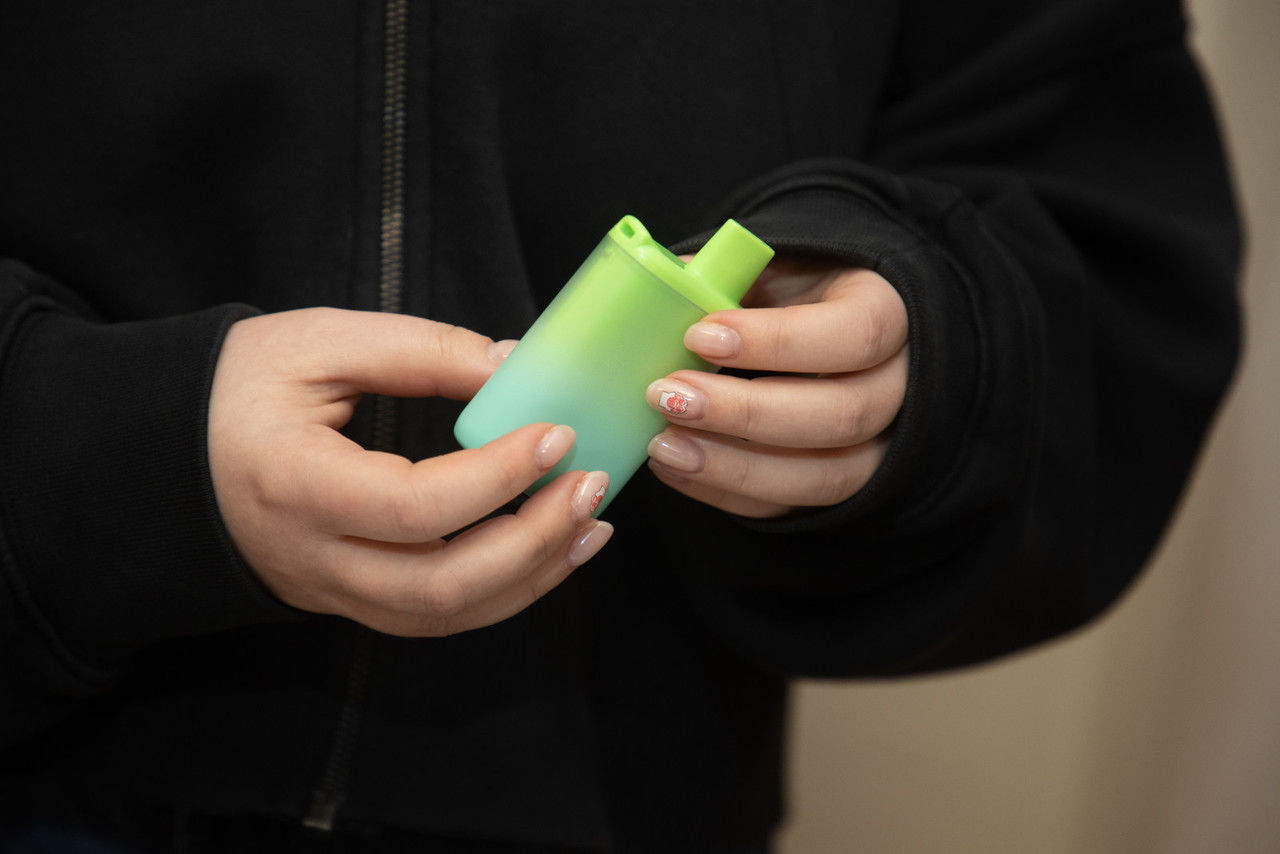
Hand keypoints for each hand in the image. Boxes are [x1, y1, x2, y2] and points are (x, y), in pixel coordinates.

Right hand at [208, 308, 612, 636]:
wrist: (170, 454)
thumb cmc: (237, 389)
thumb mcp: (317, 342)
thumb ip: (419, 350)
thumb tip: (517, 366)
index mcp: (293, 484)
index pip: (414, 506)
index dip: (497, 477)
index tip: (556, 433)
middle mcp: (313, 558)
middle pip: (442, 586)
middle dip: (534, 542)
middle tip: (590, 484)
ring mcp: (331, 592)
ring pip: (447, 615)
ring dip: (533, 575)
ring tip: (592, 521)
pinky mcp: (350, 600)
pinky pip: (436, 616)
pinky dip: (505, 591)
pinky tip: (552, 549)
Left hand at [644, 257, 907, 516]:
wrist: (819, 333)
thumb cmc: (792, 294)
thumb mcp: (772, 266)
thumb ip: (729, 275)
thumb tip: (662, 284)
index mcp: (888, 312)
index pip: (855, 334)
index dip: (779, 341)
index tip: (701, 335)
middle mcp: (899, 387)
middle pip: (843, 415)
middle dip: (746, 413)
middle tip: (669, 394)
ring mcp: (878, 447)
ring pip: (825, 476)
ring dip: (734, 466)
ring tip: (664, 443)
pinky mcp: (838, 488)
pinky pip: (790, 507)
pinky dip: (725, 493)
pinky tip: (673, 467)